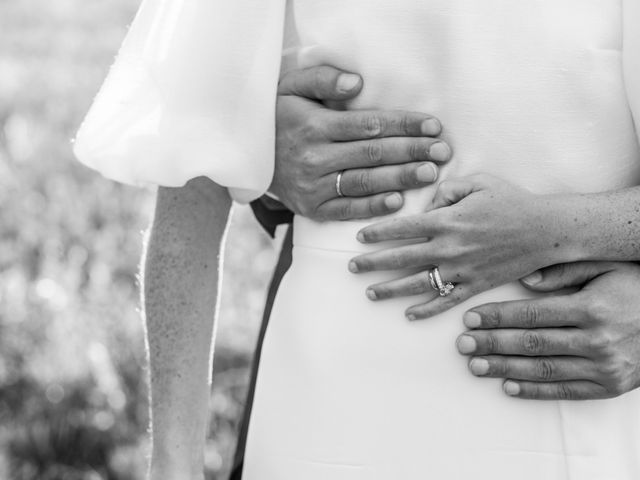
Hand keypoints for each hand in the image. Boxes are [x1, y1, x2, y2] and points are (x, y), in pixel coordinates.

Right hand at [273, 65, 451, 220]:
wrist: (249, 158)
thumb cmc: (279, 118)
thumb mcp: (291, 88)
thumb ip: (322, 79)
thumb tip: (356, 84)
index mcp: (314, 125)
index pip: (369, 124)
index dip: (404, 125)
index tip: (433, 125)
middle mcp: (315, 157)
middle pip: (373, 154)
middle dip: (412, 151)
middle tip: (443, 151)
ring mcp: (314, 186)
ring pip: (365, 181)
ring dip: (401, 178)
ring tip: (430, 173)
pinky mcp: (313, 208)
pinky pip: (348, 209)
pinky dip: (373, 207)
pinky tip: (398, 201)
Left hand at [350, 174, 567, 318]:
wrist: (545, 230)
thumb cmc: (511, 202)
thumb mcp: (478, 183)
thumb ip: (446, 190)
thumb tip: (427, 205)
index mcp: (447, 220)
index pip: (402, 228)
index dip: (378, 233)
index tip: (359, 238)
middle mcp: (449, 247)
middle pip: (402, 258)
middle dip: (373, 263)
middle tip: (351, 268)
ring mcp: (462, 270)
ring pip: (418, 283)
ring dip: (391, 290)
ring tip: (370, 293)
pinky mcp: (475, 286)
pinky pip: (446, 301)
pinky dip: (427, 309)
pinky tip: (409, 315)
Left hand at [457, 261, 639, 399]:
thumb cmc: (636, 289)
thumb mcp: (606, 267)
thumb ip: (565, 270)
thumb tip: (525, 280)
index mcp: (591, 308)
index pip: (533, 314)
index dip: (498, 317)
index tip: (471, 318)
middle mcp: (596, 340)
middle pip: (532, 344)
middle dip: (492, 344)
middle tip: (463, 344)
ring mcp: (603, 367)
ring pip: (543, 370)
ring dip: (504, 368)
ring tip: (476, 366)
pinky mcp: (608, 387)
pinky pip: (565, 391)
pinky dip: (534, 390)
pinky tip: (507, 386)